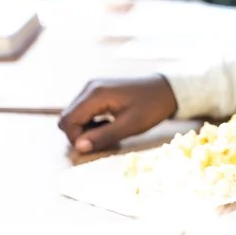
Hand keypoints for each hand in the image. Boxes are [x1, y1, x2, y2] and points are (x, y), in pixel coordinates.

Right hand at [58, 75, 177, 153]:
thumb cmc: (152, 107)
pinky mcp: (98, 90)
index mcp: (96, 94)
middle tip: (104, 140)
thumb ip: (103, 136)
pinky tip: (108, 124)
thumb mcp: (131, 125)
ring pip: (74, 114)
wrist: (167, 88)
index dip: (76, 138)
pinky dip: (91, 121)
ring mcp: (93, 87)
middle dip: (80, 134)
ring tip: (109, 131)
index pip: (68, 120)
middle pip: (68, 117)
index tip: (96, 145)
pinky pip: (84, 110)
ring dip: (86, 128)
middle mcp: (90, 87)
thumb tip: (79, 147)